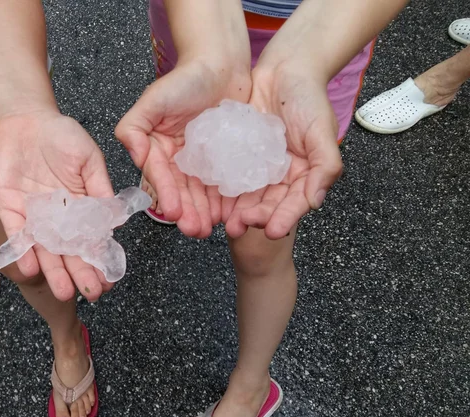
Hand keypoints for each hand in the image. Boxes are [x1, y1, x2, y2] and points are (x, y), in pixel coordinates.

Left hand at [0, 111, 115, 301]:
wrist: (24, 118)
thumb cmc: (61, 134)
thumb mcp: (89, 159)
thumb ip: (100, 188)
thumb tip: (116, 221)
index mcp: (79, 207)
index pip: (91, 240)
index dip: (99, 260)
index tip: (108, 280)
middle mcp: (56, 218)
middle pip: (68, 252)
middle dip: (79, 273)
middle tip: (90, 294)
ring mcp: (32, 216)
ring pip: (44, 250)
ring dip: (53, 271)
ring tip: (64, 292)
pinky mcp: (9, 209)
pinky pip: (16, 234)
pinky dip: (23, 250)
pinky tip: (32, 267)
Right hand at [116, 60, 250, 237]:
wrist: (221, 65)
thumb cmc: (185, 78)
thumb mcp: (153, 99)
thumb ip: (134, 126)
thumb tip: (131, 152)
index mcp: (157, 148)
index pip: (161, 176)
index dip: (167, 195)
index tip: (173, 213)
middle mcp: (177, 158)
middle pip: (181, 190)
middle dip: (187, 212)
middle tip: (195, 230)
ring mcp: (201, 161)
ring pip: (202, 192)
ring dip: (204, 213)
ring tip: (209, 230)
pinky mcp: (224, 160)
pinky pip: (224, 183)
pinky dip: (226, 201)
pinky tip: (229, 215)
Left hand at [223, 63, 343, 239]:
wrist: (285, 69)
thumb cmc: (310, 98)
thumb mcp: (322, 131)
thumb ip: (325, 166)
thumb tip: (315, 202)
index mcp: (303, 174)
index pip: (293, 203)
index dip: (283, 217)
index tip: (270, 230)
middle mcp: (279, 174)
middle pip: (266, 203)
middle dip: (253, 218)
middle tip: (237, 228)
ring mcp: (256, 165)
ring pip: (244, 193)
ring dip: (234, 209)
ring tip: (222, 222)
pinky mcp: (236, 153)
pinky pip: (227, 173)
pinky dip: (220, 186)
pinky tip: (209, 198)